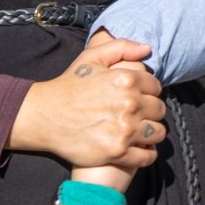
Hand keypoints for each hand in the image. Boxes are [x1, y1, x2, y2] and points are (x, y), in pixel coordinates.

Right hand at [9, 33, 164, 170]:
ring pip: (158, 133)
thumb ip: (121, 47)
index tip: (140, 97)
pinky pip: (147, 157)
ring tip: (140, 132)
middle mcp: (129, 104)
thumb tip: (147, 49)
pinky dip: (146, 154)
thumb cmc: (68, 85)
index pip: (156, 87)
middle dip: (151, 111)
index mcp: (126, 80)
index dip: (149, 91)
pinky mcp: (118, 152)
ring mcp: (124, 130)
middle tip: (139, 114)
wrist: (45, 116)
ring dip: (152, 132)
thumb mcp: (91, 57)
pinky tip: (138, 149)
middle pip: (159, 110)